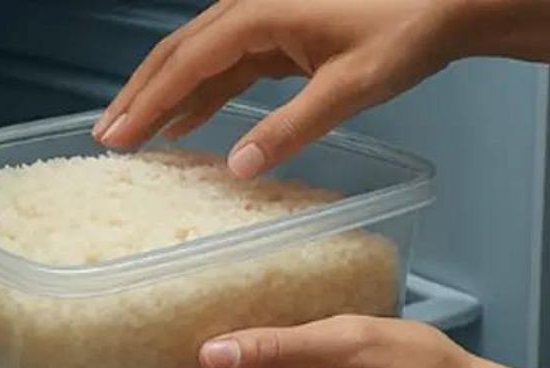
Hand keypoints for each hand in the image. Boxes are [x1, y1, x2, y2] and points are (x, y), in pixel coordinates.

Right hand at [92, 0, 462, 177]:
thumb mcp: (349, 87)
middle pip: (177, 55)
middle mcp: (247, 10)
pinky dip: (200, 95)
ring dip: (163, 96)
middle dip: (139, 96)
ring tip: (131, 133)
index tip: (116, 137)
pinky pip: (224, 66)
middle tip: (106, 137)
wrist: (443, 1)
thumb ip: (292, 128)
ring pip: (195, 59)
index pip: (186, 63)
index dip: (147, 102)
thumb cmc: (402, 33)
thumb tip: (238, 169)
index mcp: (258, 15)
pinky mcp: (274, 34)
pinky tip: (184, 122)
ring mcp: (259, 21)